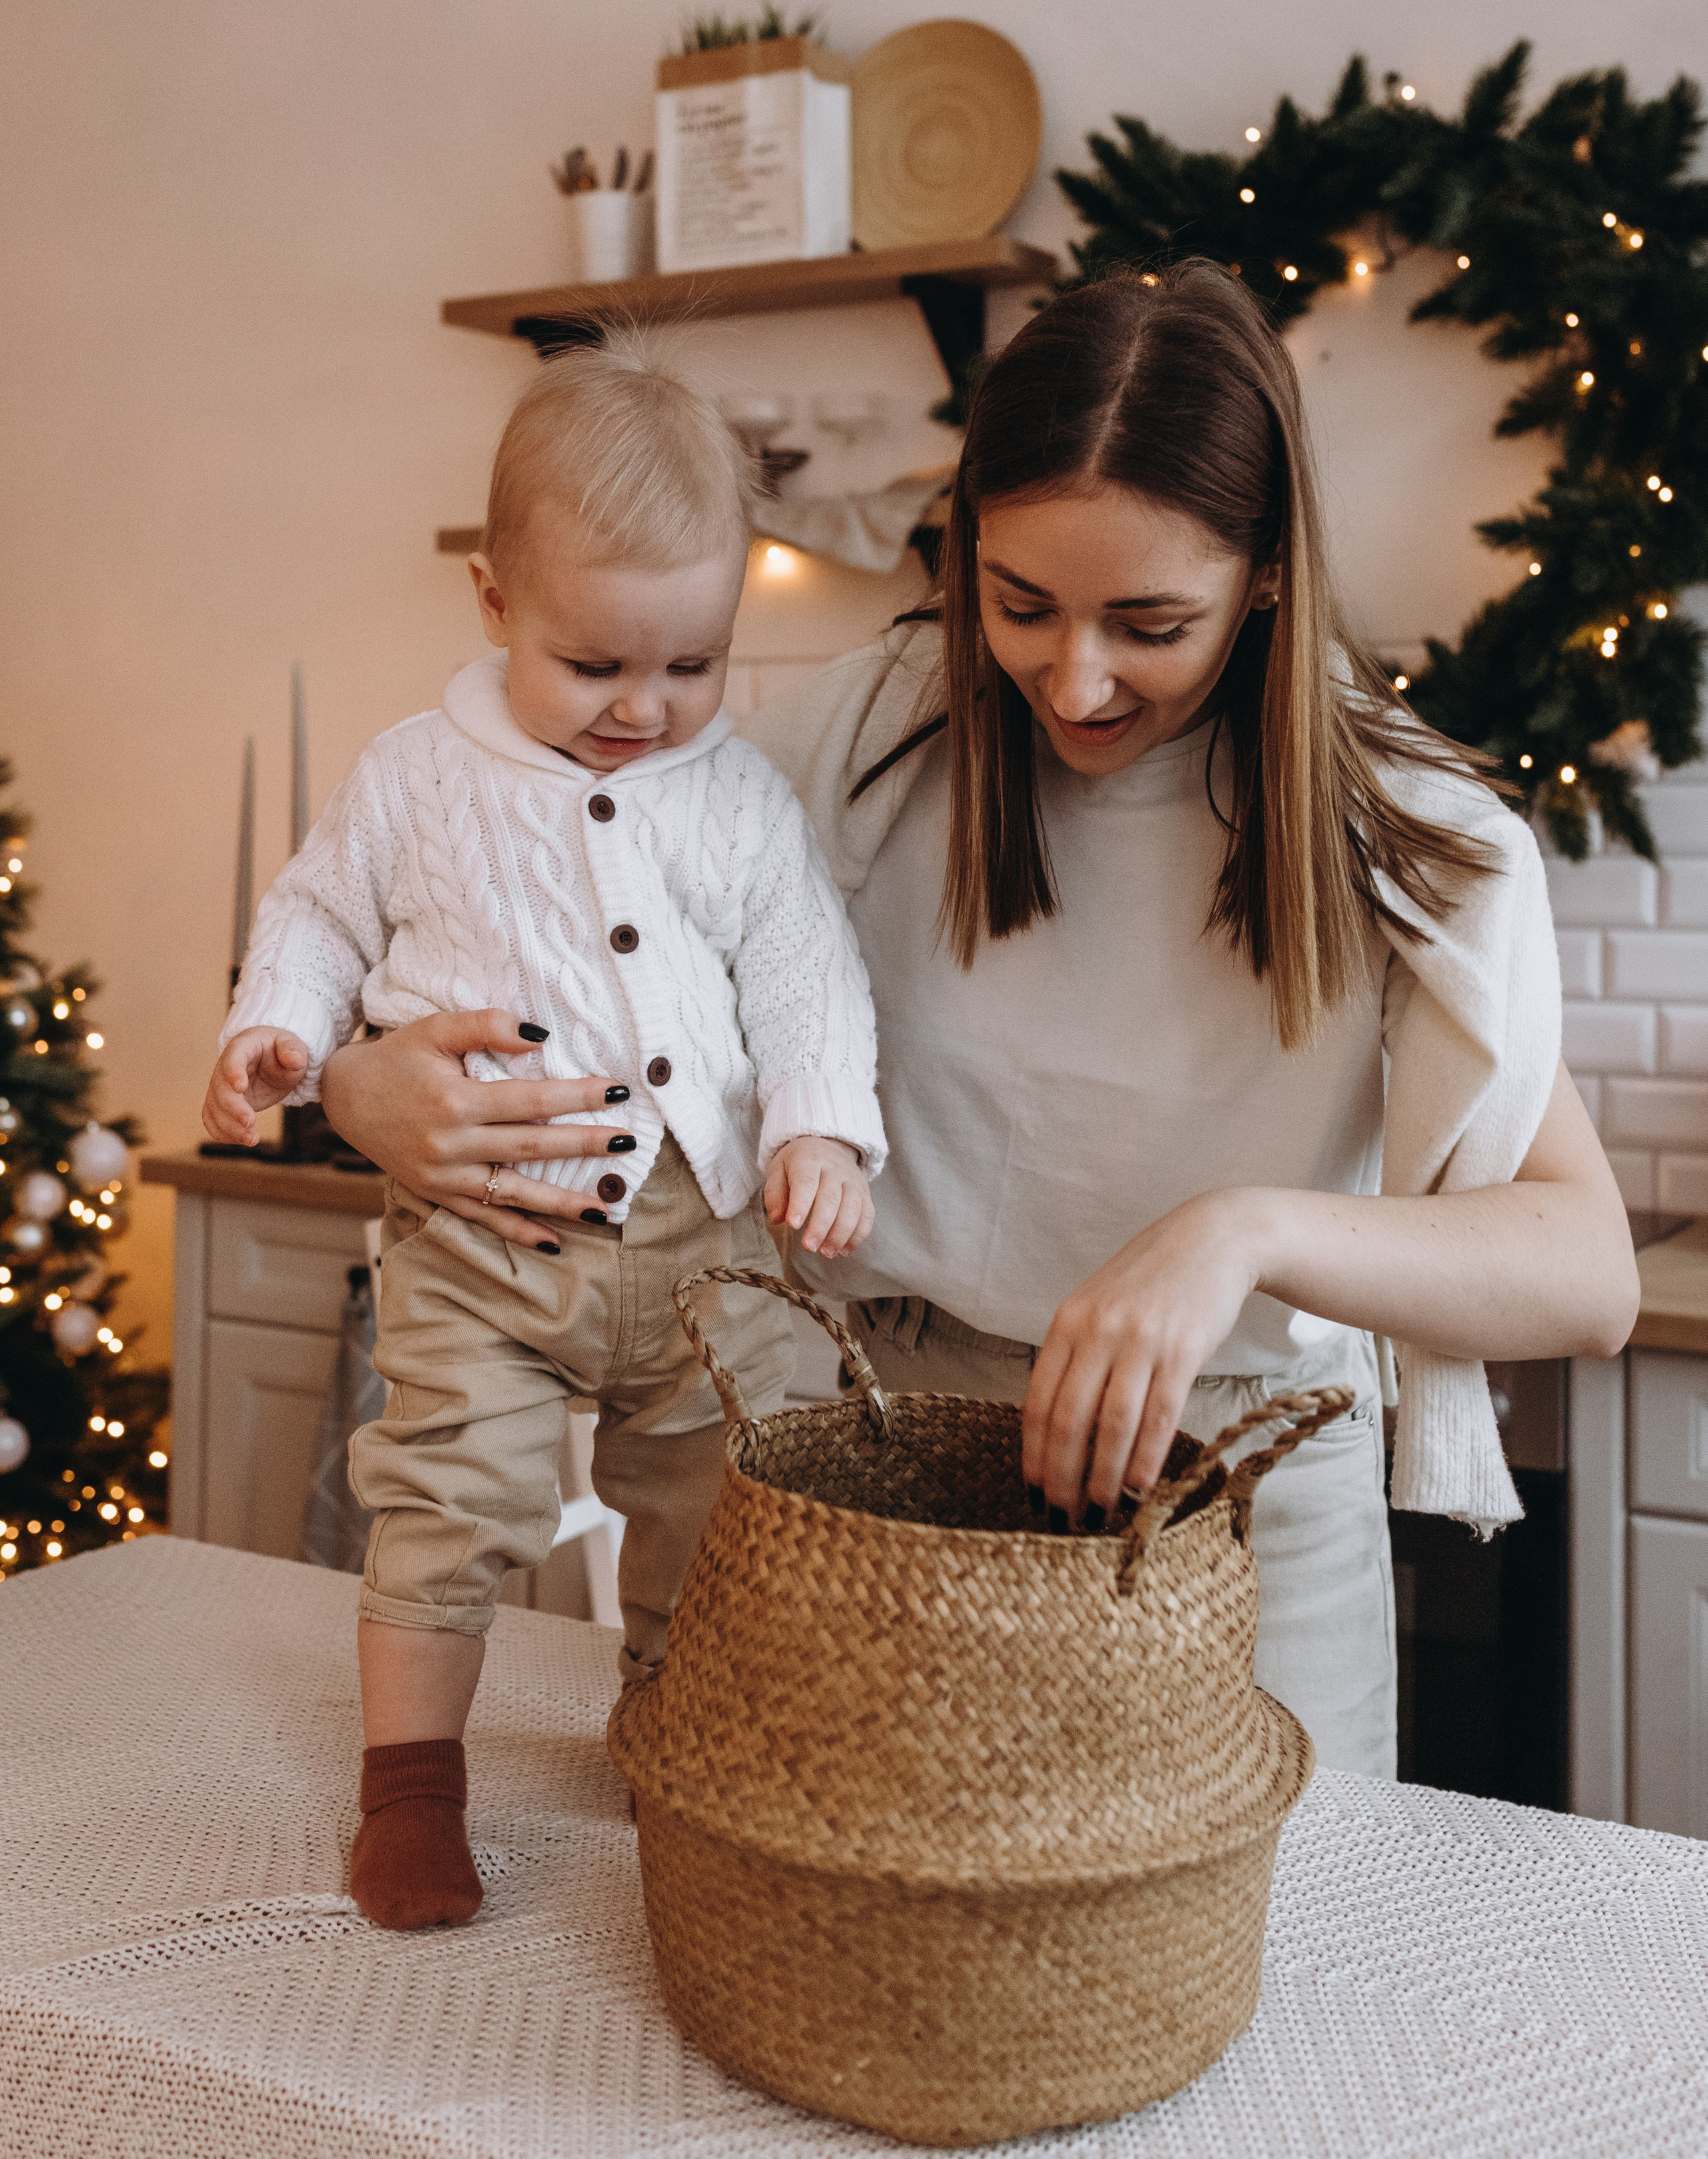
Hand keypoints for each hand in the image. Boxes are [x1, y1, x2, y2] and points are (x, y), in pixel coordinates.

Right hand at [203, 1028, 310, 1144]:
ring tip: (252, 1139)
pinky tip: (242, 1140)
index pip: (233, 1058)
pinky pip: (212, 1120)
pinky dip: (222, 1133)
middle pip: (220, 1089)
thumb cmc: (280, 1051)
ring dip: (229, 1127)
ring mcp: (220, 1087)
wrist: (272, 1062)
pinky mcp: (222, 1104)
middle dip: (233, 1108)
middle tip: (250, 1122)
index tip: (240, 1087)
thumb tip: (295, 1060)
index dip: (233, 1072)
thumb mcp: (292, 1045)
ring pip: (213, 1108)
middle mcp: (225, 1068)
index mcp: (242, 1047)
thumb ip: (293, 1050)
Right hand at [318, 1009, 634, 1251]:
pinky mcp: (436, 1195)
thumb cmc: (398, 1057)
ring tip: (606, 1209)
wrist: (344, 1096)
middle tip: (627, 1142)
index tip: (618, 1092)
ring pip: (513, 1193)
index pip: (530, 1100)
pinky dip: (518, 1232)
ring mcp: (444, 1176)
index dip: (577, 1097)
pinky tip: (554, 1241)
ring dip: (561, 1204)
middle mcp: (451, 1144)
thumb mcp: (436, 1028)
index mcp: (455, 1101)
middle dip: (583, 1145)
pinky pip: (483, 1219)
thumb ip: (486, 1026)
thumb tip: (540, 1035)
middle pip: (531, 1148)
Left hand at [764, 1136, 873, 1257]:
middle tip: (809, 1247)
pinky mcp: (865, 1193)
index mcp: (809, 1159)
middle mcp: (835, 1168)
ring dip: (840, 1234)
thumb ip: (775, 1194)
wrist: (827, 1147)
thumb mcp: (779, 1170)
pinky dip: (857, 1235)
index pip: (806, 1182)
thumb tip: (777, 1218)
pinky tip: (843, 1250)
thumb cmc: (798, 1165)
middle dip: (820, 1226)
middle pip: (831, 1198)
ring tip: (826, 1253)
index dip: (800, 1204)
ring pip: (852, 1208)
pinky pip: (867, 1215)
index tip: (793, 1225)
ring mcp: (853, 1181)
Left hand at [1021, 1191, 1259, 1519]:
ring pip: (1111, 1425)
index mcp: (1067, 1324)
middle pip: (1068, 1421)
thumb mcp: (1097, 1306)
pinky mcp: (1182, 1350)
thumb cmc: (1150, 1281)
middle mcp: (1097, 1332)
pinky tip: (1139, 1487)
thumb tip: (1057, 1427)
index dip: (1034, 1455)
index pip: (1037, 1403)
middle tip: (1064, 1517)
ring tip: (1100, 1512)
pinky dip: (1145, 1457)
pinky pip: (1158, 1415)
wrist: (1212, 1239)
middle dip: (1062, 1478)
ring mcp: (1139, 1341)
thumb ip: (1076, 1355)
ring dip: (1103, 1478)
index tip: (1033, 1492)